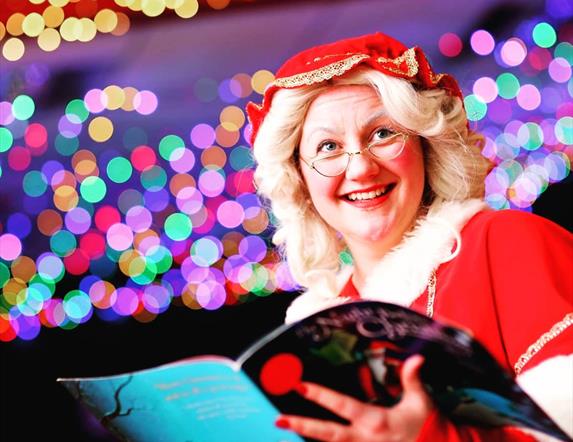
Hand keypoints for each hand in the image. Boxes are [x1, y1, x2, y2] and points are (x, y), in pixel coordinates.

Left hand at [275, 355, 432, 441]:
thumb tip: (415, 358)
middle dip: (302, 426)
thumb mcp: (421, 402)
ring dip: (308, 438)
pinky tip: (307, 440)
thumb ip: (412, 379)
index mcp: (376, 422)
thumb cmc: (429, 427)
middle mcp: (364, 440)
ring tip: (285, 428)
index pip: (342, 406)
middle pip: (328, 434)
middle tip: (278, 419)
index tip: (300, 385)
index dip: (320, 395)